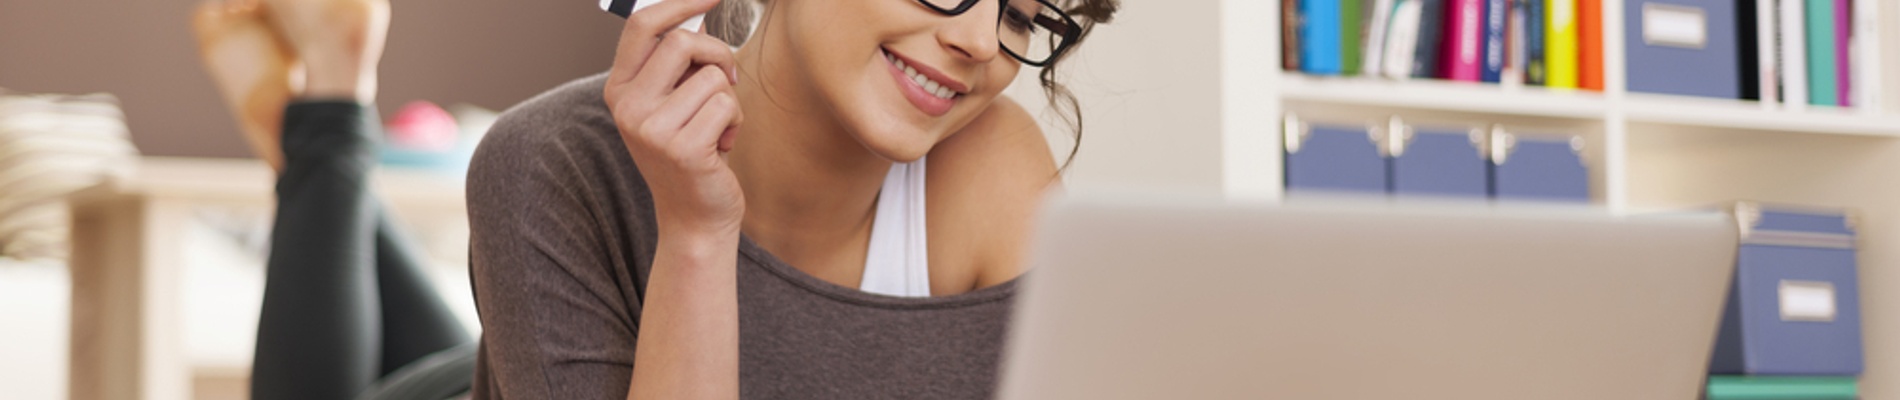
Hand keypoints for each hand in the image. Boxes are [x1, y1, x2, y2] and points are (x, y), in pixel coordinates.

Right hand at [603, 0, 744, 241]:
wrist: (694, 217)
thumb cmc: (692, 153)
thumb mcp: (674, 104)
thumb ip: (678, 66)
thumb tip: (699, 15)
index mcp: (620, 90)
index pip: (642, 26)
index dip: (679, 3)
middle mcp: (628, 107)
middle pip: (682, 42)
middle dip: (718, 54)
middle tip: (727, 79)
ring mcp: (651, 129)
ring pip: (712, 76)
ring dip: (729, 99)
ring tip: (717, 128)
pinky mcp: (683, 149)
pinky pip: (726, 105)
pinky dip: (735, 122)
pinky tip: (721, 147)